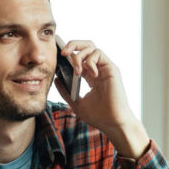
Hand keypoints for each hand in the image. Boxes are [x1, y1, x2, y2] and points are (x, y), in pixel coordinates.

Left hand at [55, 39, 148, 157]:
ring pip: (91, 47)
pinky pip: (98, 53)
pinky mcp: (111, 68)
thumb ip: (65, 91)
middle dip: (72, 45)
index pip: (78, 57)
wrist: (113, 123)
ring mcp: (105, 68)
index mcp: (90, 76)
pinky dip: (90, 61)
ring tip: (76, 71)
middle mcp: (98, 69)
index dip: (68, 54)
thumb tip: (56, 79)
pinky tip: (90, 74)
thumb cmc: (99, 116)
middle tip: (62, 53)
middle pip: (85, 46)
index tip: (58, 57)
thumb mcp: (76, 103)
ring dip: (79, 55)